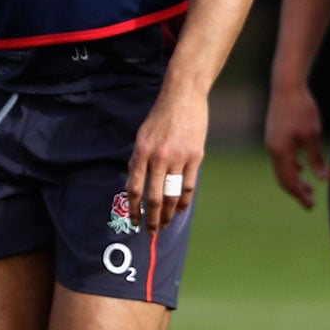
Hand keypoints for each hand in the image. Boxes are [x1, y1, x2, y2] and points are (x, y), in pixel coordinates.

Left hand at [128, 82, 207, 231]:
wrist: (183, 97)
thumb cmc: (160, 117)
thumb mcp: (142, 136)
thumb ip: (138, 160)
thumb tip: (136, 186)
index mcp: (141, 152)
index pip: (134, 189)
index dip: (134, 209)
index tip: (134, 222)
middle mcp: (159, 157)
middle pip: (154, 198)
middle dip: (152, 219)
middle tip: (151, 232)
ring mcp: (179, 158)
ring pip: (173, 195)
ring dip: (169, 214)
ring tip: (165, 225)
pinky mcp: (196, 157)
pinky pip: (189, 185)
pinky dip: (184, 201)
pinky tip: (180, 209)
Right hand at [264, 81, 327, 208]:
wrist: (286, 87)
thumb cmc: (301, 109)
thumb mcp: (312, 135)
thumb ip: (316, 157)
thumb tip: (320, 179)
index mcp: (281, 152)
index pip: (289, 181)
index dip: (300, 195)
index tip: (310, 205)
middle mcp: (273, 150)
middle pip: (283, 178)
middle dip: (296, 191)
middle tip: (310, 203)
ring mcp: (272, 142)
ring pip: (282, 168)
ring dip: (294, 179)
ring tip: (308, 188)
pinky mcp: (275, 135)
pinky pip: (281, 157)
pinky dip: (291, 166)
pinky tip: (301, 167)